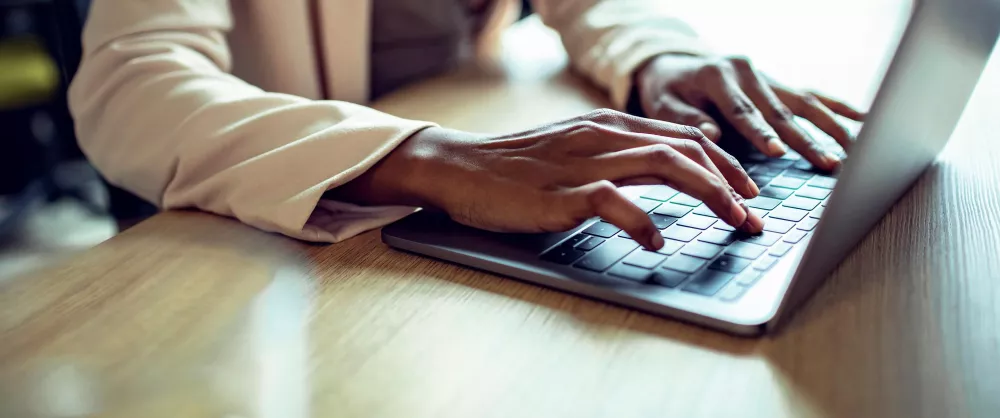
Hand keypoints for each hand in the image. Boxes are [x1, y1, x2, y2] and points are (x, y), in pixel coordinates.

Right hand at [331, 110, 763, 250]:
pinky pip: (614, 202)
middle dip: (732, 181)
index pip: (684, 135)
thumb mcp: (575, 150)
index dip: (726, 164)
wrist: (459, 166)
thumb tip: (665, 172)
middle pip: (687, 147)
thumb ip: (618, 157)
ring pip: (664, 165)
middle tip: (756, 215)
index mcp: (609, 125)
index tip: (749, 192)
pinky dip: (643, 220)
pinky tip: (657, 241)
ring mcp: (584, 162)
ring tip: (733, 222)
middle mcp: (604, 136)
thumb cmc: (517, 167)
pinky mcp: (561, 192)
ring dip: (708, 194)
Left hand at [635, 54, 864, 170]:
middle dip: (805, 139)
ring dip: (830, 127)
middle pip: (781, 110)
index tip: (778, 151)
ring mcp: (767, 76)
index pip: (742, 109)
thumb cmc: (668, 90)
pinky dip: (838, 107)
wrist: (676, 66)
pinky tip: (864, 120)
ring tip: (854, 151)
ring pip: (804, 102)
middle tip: (828, 163)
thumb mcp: (663, 104)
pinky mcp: (779, 84)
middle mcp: (748, 72)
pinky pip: (812, 96)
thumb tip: (713, 134)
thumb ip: (686, 118)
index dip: (761, 132)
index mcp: (718, 76)